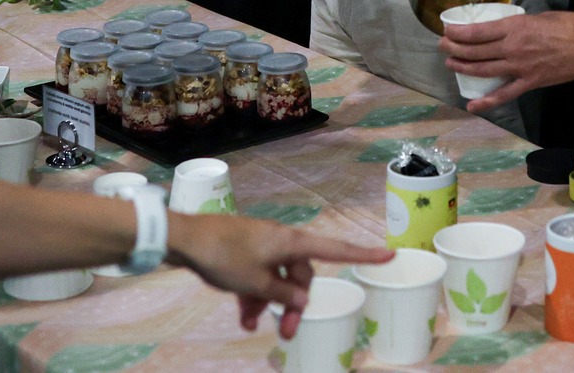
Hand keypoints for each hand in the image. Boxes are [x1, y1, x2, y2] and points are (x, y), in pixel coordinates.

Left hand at [168, 214, 390, 337]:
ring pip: (278, 278)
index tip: (389, 254)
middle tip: (287, 334)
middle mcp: (282, 241)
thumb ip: (283, 293)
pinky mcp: (245, 252)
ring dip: (271, 303)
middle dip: (295, 305)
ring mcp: (262, 245)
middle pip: (301, 275)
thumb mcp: (256, 282)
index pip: (336, 249)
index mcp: (291, 242)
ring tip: (255, 326)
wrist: (184, 239)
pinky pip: (260, 275)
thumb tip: (302, 300)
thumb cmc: (224, 257)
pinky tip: (244, 318)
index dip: (363, 254)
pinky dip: (255, 295)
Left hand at [440, 10, 573, 113]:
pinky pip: (504, 94)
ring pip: (483, 70)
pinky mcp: (529, 83)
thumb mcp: (540, 16)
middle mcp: (513, 48)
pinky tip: (472, 105)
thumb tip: (505, 27)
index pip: (477, 32)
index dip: (458, 33)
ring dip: (463, 68)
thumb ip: (519, 23)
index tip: (447, 30)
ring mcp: (520, 67)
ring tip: (450, 64)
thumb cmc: (569, 26)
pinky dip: (486, 101)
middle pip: (475, 51)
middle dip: (454, 48)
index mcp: (515, 27)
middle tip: (443, 46)